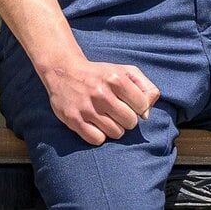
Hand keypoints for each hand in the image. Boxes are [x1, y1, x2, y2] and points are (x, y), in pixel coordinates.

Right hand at [38, 54, 160, 146]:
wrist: (64, 72)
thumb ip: (145, 87)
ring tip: (106, 117)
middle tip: (118, 112)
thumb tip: (146, 114)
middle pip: (130, 122)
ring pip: (115, 133)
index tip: (130, 103)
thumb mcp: (125, 71)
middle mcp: (101, 93)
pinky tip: (95, 124)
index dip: (139, 107)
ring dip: (114, 128)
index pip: (143, 106)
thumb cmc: (101, 74)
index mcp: (116, 78)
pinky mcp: (73, 120)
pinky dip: (99, 135)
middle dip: (127, 119)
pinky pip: (97, 140)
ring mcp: (87, 107)